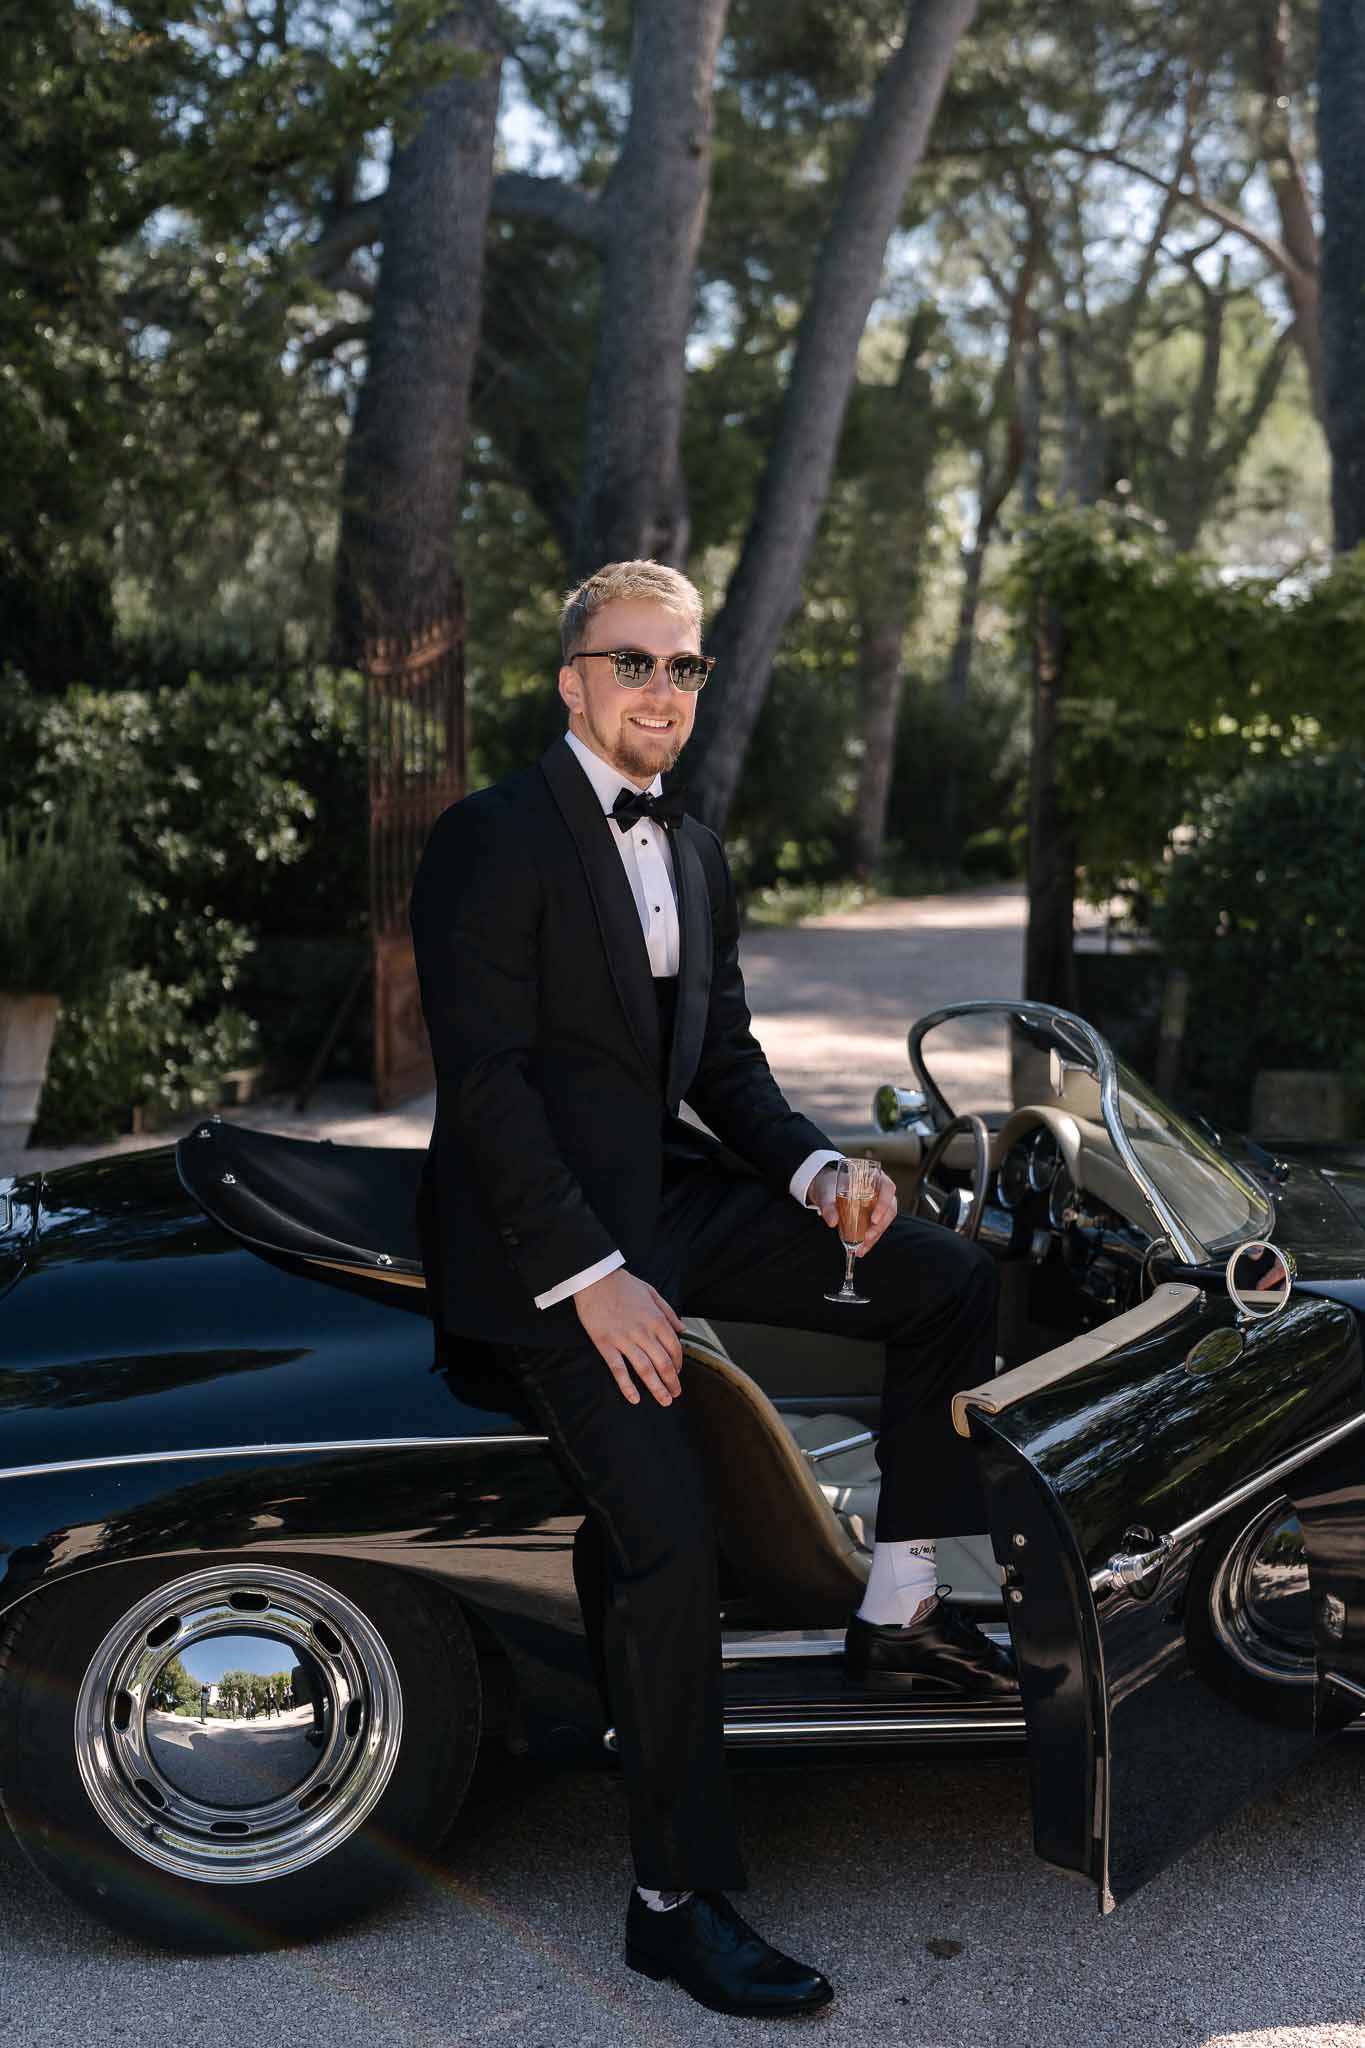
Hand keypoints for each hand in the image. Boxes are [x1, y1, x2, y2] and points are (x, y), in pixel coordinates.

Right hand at [574, 1268, 684, 1405]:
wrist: (594, 1278)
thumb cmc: (623, 1284)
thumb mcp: (651, 1292)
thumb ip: (668, 1312)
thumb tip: (682, 1329)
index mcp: (656, 1319)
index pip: (674, 1348)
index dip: (678, 1364)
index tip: (677, 1373)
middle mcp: (643, 1332)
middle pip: (663, 1363)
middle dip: (672, 1382)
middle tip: (675, 1394)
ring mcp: (624, 1339)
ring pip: (645, 1369)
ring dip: (657, 1388)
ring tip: (664, 1401)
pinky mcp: (605, 1344)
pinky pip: (618, 1369)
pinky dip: (627, 1386)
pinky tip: (634, 1399)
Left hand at [809, 1161, 897, 1255]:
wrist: (825, 1190)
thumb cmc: (829, 1185)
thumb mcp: (826, 1193)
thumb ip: (828, 1205)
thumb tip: (832, 1221)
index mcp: (874, 1178)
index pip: (888, 1188)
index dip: (884, 1204)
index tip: (874, 1219)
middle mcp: (880, 1191)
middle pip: (890, 1209)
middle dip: (880, 1226)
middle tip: (867, 1238)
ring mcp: (878, 1205)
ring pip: (884, 1221)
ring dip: (875, 1236)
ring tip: (862, 1248)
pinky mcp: (873, 1217)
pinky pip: (876, 1228)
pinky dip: (870, 1240)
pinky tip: (861, 1249)